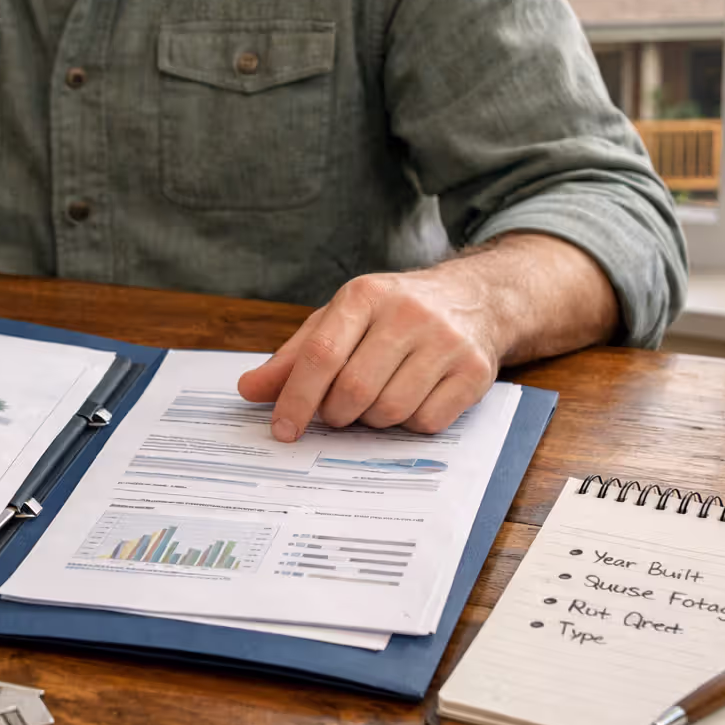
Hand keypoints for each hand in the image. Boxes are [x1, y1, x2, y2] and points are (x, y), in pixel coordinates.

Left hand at [237, 267, 501, 439]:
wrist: (474, 299)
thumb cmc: (393, 315)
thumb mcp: (341, 321)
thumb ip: (294, 357)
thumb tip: (249, 390)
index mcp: (365, 296)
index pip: (320, 354)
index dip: (297, 398)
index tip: (282, 429)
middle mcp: (408, 313)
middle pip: (354, 390)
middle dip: (336, 414)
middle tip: (338, 412)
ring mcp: (446, 342)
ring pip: (390, 410)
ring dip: (373, 420)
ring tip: (377, 399)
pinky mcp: (475, 371)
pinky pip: (427, 422)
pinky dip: (410, 424)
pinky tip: (413, 399)